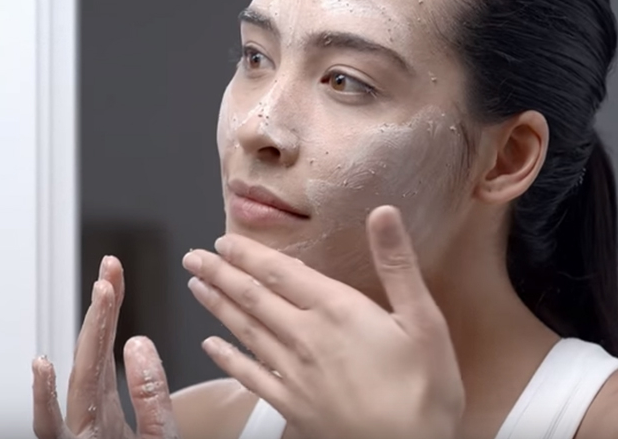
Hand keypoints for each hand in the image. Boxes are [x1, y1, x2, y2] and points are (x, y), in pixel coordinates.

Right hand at [32, 256, 178, 438]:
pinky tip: (44, 365)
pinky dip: (44, 397)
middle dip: (102, 308)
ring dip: (90, 334)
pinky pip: (52, 426)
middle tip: (110, 267)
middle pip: (94, 352)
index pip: (108, 345)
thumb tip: (138, 341)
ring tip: (100, 295)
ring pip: (81, 379)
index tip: (114, 271)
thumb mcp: (159, 430)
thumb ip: (150, 391)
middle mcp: (89, 410)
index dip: (110, 307)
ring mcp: (80, 429)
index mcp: (107, 402)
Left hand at [183, 206, 464, 438]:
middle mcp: (306, 337)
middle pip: (254, 298)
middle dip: (221, 274)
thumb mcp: (424, 319)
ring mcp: (294, 374)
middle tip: (193, 257)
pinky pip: (250, 376)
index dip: (250, 254)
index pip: (282, 272)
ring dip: (218, 306)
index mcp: (337, 311)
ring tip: (196, 286)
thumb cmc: (425, 386)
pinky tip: (211, 346)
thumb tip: (383, 212)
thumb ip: (397, 264)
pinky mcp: (292, 405)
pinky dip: (227, 359)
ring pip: (245, 331)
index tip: (223, 240)